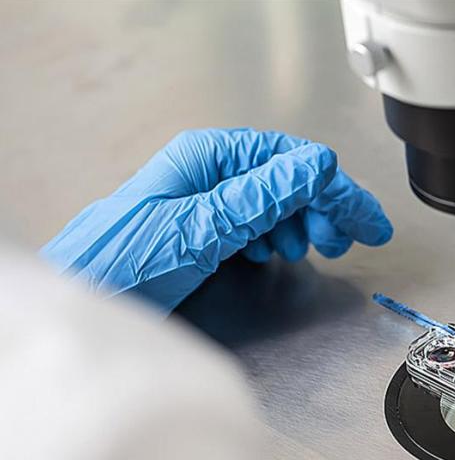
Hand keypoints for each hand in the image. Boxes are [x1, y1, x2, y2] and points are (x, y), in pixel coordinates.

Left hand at [41, 128, 392, 312]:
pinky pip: (253, 224)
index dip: (336, 189)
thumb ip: (262, 196)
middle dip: (324, 208)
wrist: (83, 300)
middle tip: (351, 239)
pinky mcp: (201, 231)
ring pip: (274, 203)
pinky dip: (275, 238)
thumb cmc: (123, 265)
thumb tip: (317, 166)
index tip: (366, 219)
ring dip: (302, 224)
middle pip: (287, 179)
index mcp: (209, 159)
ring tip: (315, 249)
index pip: (292, 161)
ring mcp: (205, 201)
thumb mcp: (202, 228)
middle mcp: (208, 174)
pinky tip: (277, 253)